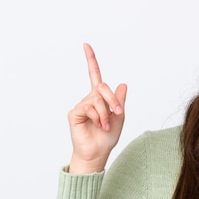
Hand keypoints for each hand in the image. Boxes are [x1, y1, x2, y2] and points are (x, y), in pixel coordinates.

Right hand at [67, 43, 126, 173]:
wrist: (98, 152)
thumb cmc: (107, 137)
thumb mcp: (119, 116)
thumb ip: (120, 100)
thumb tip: (123, 83)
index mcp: (100, 98)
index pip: (94, 76)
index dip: (91, 61)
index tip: (86, 45)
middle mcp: (89, 99)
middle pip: (102, 86)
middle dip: (113, 99)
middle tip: (118, 112)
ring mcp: (81, 105)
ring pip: (98, 99)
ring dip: (106, 113)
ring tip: (104, 125)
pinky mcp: (75, 113)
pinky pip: (89, 107)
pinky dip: (98, 117)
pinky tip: (97, 125)